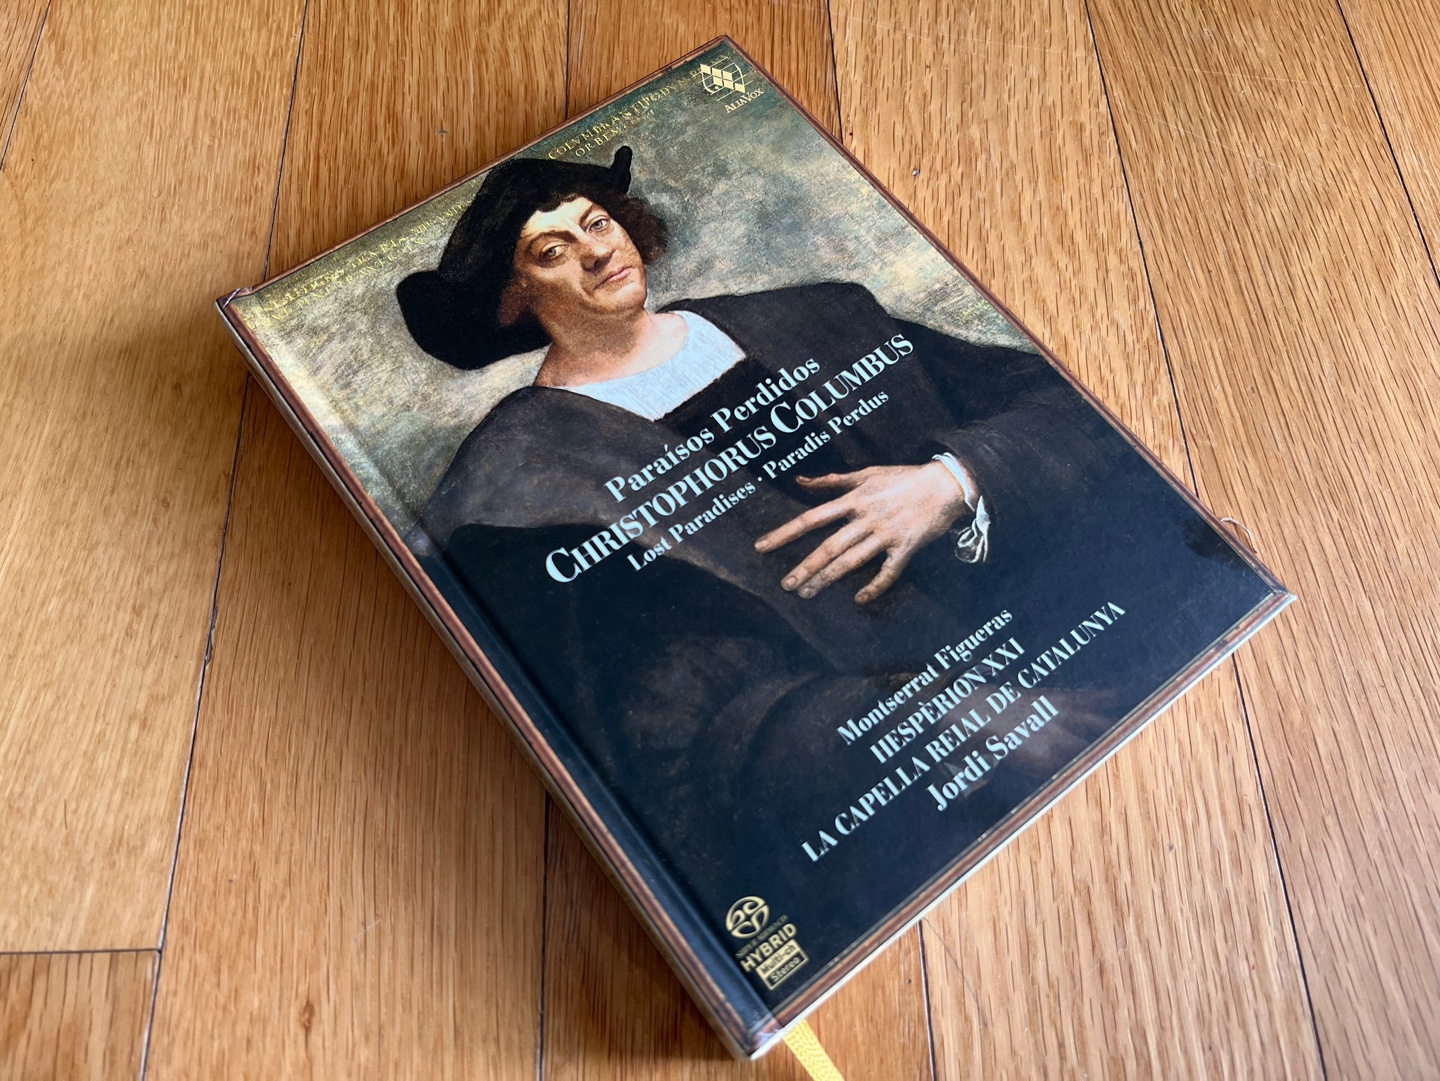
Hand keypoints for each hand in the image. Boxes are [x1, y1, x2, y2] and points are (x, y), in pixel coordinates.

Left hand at [754, 462, 969, 603]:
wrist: (945, 484)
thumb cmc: (904, 478)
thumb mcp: (866, 473)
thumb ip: (832, 480)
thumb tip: (800, 481)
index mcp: (854, 499)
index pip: (812, 518)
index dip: (785, 533)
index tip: (762, 547)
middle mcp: (866, 518)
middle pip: (828, 546)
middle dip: (804, 566)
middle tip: (786, 585)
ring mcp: (885, 534)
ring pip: (851, 561)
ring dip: (828, 579)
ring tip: (807, 594)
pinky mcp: (906, 547)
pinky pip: (889, 571)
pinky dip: (875, 586)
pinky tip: (859, 600)